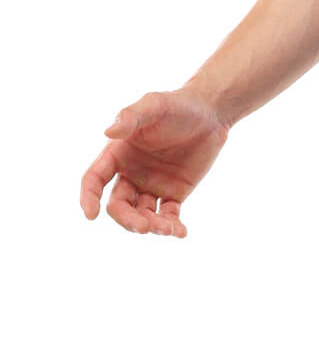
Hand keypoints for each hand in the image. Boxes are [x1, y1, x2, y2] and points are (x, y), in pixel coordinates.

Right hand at [79, 87, 230, 235]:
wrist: (209, 115)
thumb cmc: (176, 105)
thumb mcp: (153, 106)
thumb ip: (131, 117)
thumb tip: (108, 132)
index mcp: (117, 153)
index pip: (95, 179)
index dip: (89, 197)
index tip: (91, 215)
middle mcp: (131, 173)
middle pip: (119, 204)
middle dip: (127, 219)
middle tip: (143, 227)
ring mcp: (152, 185)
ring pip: (143, 214)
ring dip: (152, 226)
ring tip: (168, 229)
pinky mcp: (175, 193)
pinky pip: (168, 215)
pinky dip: (172, 227)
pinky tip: (181, 231)